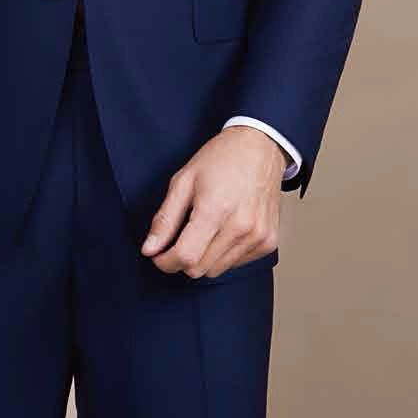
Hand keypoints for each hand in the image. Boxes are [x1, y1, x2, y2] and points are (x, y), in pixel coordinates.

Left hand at [142, 129, 284, 278]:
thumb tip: (149, 249)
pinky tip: (222, 231)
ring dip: (203, 258)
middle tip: (177, 239)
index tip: (157, 255)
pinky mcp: (268, 242)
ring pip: (218, 270)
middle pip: (200, 269)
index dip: (165, 261)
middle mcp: (240, 227)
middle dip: (181, 259)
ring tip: (202, 230)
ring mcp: (257, 236)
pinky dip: (223, 255)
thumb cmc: (220, 159)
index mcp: (215, 210)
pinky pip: (237, 264)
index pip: (186, 257)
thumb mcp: (183, 181)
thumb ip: (165, 219)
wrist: (260, 147)